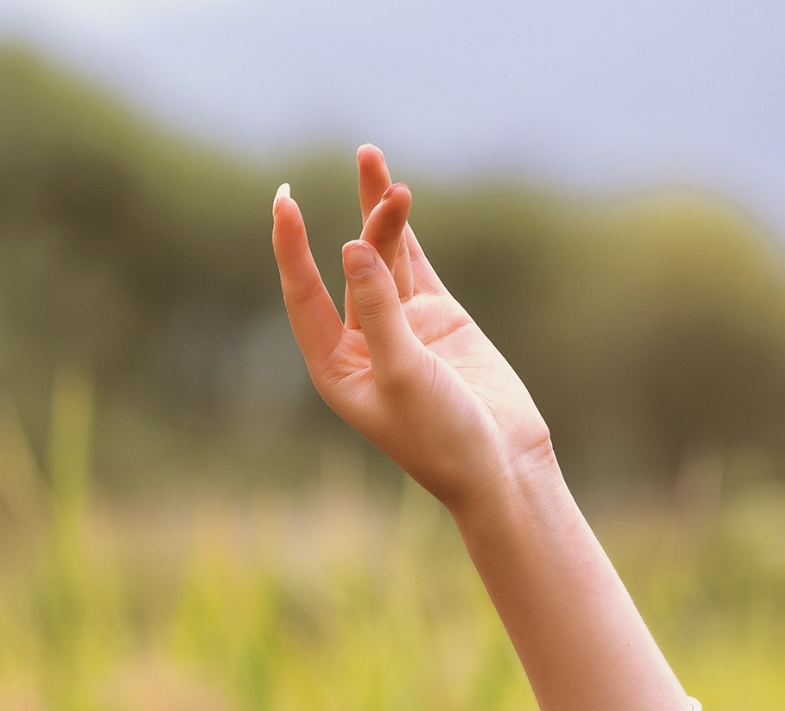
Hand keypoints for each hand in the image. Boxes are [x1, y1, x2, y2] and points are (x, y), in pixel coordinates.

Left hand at [272, 146, 555, 515]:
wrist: (500, 462)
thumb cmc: (442, 435)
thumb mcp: (404, 372)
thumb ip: (379, 312)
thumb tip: (350, 249)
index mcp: (333, 366)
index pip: (303, 295)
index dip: (291, 248)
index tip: (284, 201)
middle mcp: (359, 342)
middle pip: (349, 267)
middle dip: (360, 220)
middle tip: (374, 174)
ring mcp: (400, 326)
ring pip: (385, 257)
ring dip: (385, 216)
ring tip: (386, 174)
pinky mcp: (438, 317)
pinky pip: (416, 263)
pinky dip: (408, 232)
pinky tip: (393, 194)